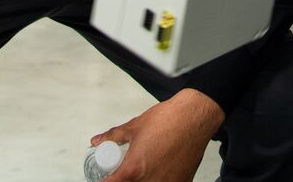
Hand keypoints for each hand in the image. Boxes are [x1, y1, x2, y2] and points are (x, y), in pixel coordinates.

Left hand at [90, 89, 223, 181]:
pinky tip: (159, 172)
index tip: (104, 179)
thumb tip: (97, 141)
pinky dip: (159, 181)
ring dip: (142, 181)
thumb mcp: (134, 127)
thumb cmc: (168, 120)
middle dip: (125, 180)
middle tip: (125, 171)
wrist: (194, 117)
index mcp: (134, 169)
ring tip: (144, 169)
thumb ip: (112, 136)